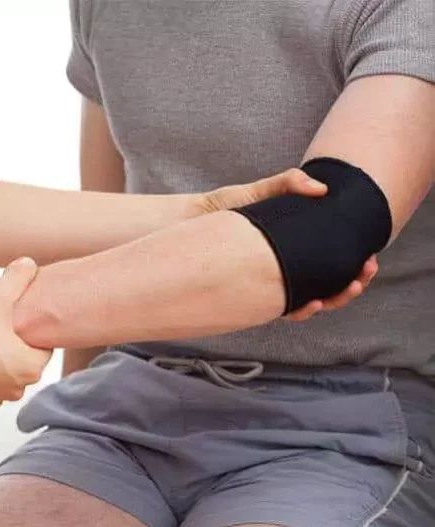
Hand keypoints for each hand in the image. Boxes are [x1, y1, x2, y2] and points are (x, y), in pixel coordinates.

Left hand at [201, 169, 378, 318]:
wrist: (190, 224)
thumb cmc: (226, 208)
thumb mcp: (259, 191)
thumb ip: (288, 183)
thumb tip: (321, 188)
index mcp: (295, 249)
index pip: (332, 263)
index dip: (355, 266)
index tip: (369, 259)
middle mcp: (287, 269)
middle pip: (330, 285)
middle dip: (352, 284)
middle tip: (362, 274)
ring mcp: (272, 283)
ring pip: (312, 301)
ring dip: (333, 299)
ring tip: (346, 288)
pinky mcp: (254, 294)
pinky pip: (283, 309)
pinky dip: (300, 308)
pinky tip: (309, 302)